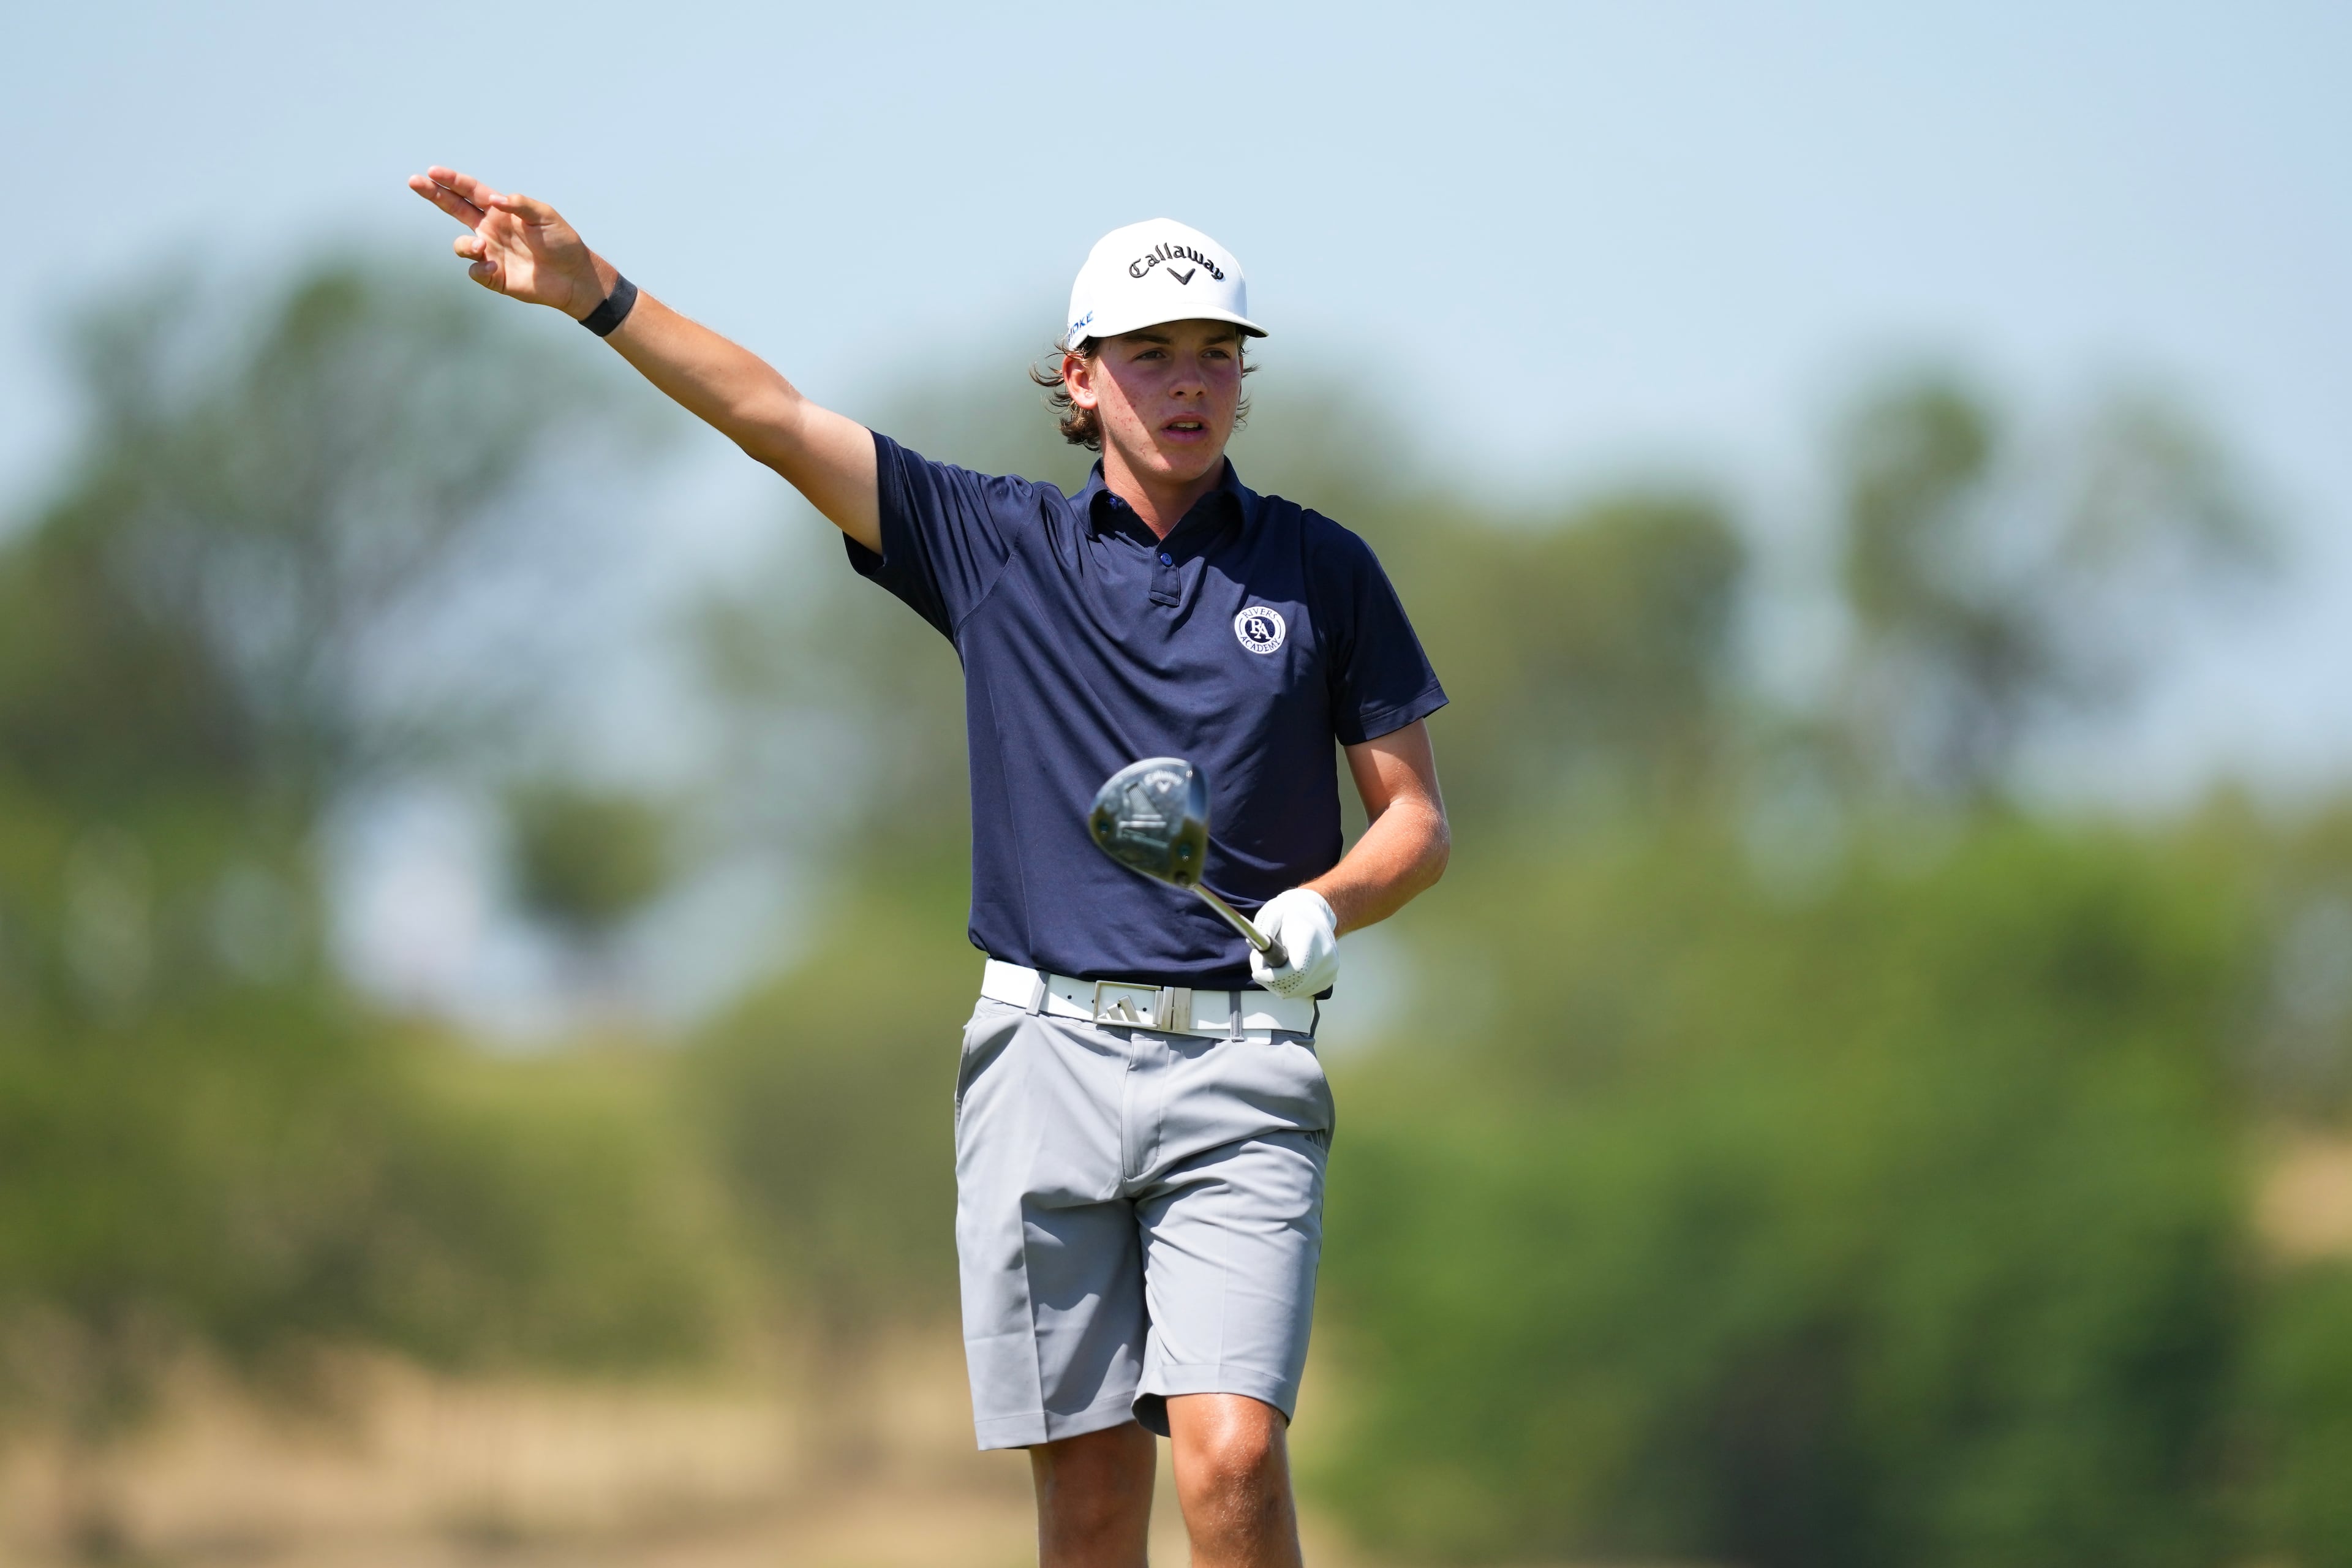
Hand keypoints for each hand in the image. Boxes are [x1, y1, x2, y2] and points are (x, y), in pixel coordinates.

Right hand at [406, 166, 606, 317]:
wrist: (574, 276)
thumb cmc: (561, 241)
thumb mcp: (545, 216)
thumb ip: (521, 204)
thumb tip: (495, 200)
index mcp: (500, 210)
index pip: (470, 191)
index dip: (451, 181)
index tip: (432, 171)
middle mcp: (490, 229)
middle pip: (454, 209)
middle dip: (434, 195)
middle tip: (414, 181)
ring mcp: (490, 252)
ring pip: (461, 245)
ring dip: (465, 245)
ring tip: (480, 247)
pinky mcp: (494, 276)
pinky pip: (475, 271)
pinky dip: (479, 268)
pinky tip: (494, 266)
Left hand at [1250, 889, 1339, 999]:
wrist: (1315, 913)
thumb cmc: (1290, 914)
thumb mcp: (1272, 914)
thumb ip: (1262, 933)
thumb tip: (1253, 950)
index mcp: (1311, 939)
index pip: (1295, 970)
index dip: (1273, 977)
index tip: (1257, 973)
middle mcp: (1326, 957)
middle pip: (1294, 985)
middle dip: (1270, 981)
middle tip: (1260, 970)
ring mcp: (1330, 969)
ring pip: (1296, 992)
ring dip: (1279, 984)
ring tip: (1274, 964)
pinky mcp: (1329, 978)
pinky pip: (1303, 991)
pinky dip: (1290, 985)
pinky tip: (1287, 969)